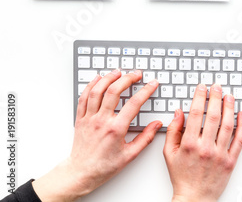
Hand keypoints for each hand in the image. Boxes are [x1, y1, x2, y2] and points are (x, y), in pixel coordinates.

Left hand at [33, 70, 161, 200]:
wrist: (81, 172)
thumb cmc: (105, 166)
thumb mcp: (130, 155)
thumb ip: (146, 138)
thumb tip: (157, 124)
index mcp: (116, 129)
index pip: (134, 104)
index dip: (146, 91)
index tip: (152, 84)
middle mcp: (102, 121)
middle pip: (114, 91)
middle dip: (128, 79)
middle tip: (136, 74)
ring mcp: (90, 118)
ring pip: (97, 91)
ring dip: (108, 78)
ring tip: (118, 72)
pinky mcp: (81, 119)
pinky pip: (84, 98)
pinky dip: (90, 86)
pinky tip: (98, 79)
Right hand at [164, 84, 241, 201]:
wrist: (194, 198)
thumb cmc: (182, 176)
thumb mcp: (168, 153)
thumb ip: (173, 131)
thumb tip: (178, 112)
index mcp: (189, 145)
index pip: (195, 114)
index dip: (199, 98)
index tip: (202, 88)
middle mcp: (206, 148)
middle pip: (213, 116)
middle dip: (216, 98)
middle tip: (217, 87)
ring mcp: (220, 155)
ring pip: (228, 125)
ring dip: (229, 108)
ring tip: (229, 96)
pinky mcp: (231, 161)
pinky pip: (239, 140)